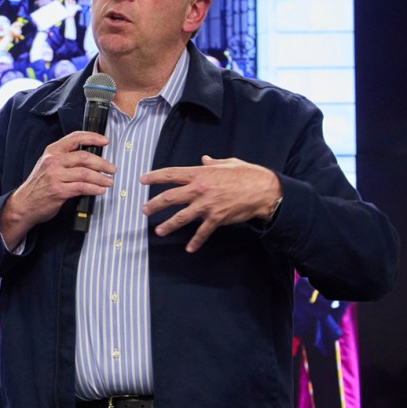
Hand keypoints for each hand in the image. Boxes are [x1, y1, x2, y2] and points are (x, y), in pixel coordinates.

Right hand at [0, 130, 113, 246]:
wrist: (23, 205)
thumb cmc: (38, 186)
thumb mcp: (47, 166)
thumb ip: (65, 160)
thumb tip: (90, 159)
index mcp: (51, 152)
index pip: (75, 138)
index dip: (93, 138)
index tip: (105, 141)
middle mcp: (53, 161)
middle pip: (84, 157)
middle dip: (102, 163)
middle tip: (111, 169)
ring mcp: (55, 176)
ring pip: (86, 173)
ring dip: (101, 178)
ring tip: (108, 181)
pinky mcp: (59, 191)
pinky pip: (82, 187)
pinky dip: (95, 188)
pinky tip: (100, 190)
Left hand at [140, 155, 281, 252]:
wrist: (264, 190)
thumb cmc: (247, 174)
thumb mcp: (228, 163)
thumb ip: (212, 163)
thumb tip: (204, 159)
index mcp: (200, 174)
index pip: (171, 174)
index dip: (154, 177)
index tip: (142, 180)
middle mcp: (199, 190)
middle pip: (170, 197)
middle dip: (154, 205)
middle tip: (144, 210)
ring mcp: (206, 205)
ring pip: (180, 217)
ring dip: (168, 225)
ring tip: (158, 231)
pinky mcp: (216, 218)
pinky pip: (202, 232)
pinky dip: (196, 242)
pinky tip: (190, 249)